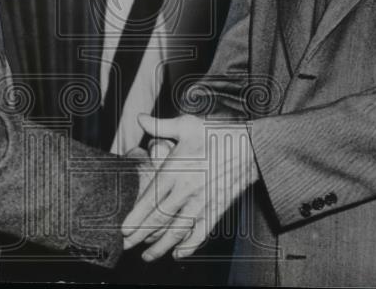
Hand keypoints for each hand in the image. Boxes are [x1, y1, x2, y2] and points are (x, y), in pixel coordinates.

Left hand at [122, 114, 258, 260]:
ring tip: (147, 256)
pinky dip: (190, 245)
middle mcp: (188, 189)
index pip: (151, 198)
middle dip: (141, 235)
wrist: (252, 146)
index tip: (123, 229)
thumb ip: (161, 126)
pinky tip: (179, 254)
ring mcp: (203, 201)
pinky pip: (202, 232)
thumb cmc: (218, 133)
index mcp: (177, 169)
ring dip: (161, 245)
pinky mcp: (217, 208)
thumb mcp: (188, 124)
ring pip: (178, 230)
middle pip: (160, 218)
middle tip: (125, 246)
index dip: (136, 216)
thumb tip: (140, 119)